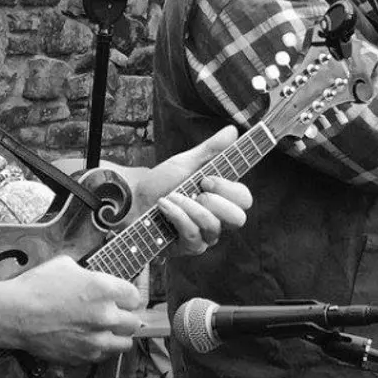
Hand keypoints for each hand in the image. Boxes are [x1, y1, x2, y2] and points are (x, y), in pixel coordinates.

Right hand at [5, 255, 142, 362]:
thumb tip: (97, 281)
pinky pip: (104, 355)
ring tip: (106, 330)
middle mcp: (106, 316)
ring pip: (125, 343)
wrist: (13, 314)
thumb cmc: (37, 286)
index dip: (127, 297)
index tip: (120, 298)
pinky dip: (101, 349)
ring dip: (118, 336)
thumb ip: (91, 275)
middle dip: (125, 317)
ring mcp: (95, 339)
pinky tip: (90, 339)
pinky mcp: (83, 356)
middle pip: (134, 322)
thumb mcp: (67, 265)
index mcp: (105, 289)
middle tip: (114, 314)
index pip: (135, 297)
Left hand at [131, 126, 252, 254]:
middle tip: (196, 190)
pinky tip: (163, 206)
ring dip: (189, 207)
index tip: (206, 178)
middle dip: (215, 202)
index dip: (229, 189)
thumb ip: (212, 149)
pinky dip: (177, 216)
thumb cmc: (161, 182)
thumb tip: (233, 130)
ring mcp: (205, 235)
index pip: (244, 199)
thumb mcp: (186, 162)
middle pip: (238, 218)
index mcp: (222, 197)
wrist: (132, 199)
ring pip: (213, 227)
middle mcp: (218, 218)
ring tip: (171, 196)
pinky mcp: (189, 247)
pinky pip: (193, 236)